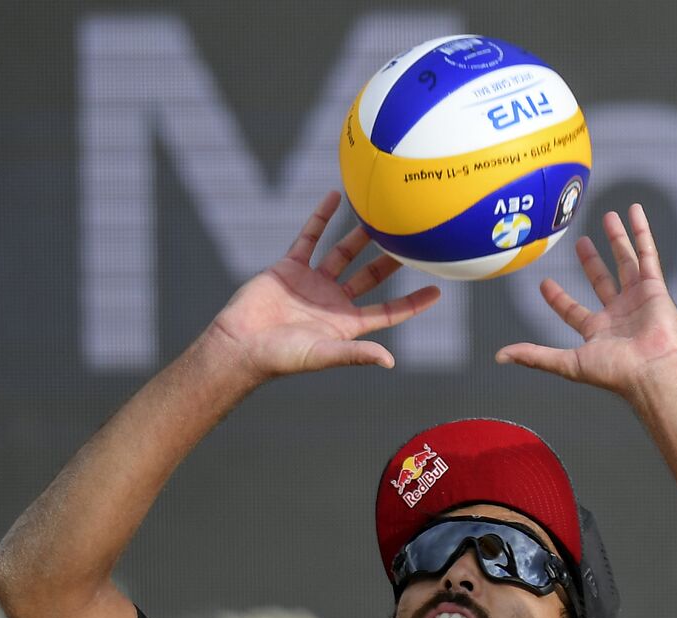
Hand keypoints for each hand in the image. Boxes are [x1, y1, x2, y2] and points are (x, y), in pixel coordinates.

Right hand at [205, 191, 440, 382]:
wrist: (239, 344)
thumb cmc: (281, 357)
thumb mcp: (322, 355)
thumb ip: (355, 354)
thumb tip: (390, 361)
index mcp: (345, 324)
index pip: (387, 313)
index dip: (411, 304)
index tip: (437, 291)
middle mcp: (333, 302)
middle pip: (370, 277)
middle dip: (391, 262)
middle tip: (413, 241)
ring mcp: (312, 283)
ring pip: (342, 253)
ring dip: (359, 235)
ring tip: (380, 215)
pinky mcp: (289, 267)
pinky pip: (309, 237)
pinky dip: (321, 217)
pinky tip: (335, 197)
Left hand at [495, 204, 676, 396]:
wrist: (651, 372)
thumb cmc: (614, 372)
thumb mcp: (567, 363)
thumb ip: (535, 356)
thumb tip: (499, 356)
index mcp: (597, 331)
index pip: (572, 311)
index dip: (558, 298)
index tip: (544, 283)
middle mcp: (618, 314)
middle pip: (601, 280)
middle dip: (590, 261)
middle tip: (580, 242)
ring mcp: (637, 299)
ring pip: (625, 261)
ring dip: (617, 239)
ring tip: (608, 216)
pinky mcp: (655, 288)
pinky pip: (647, 254)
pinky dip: (641, 232)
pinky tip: (634, 212)